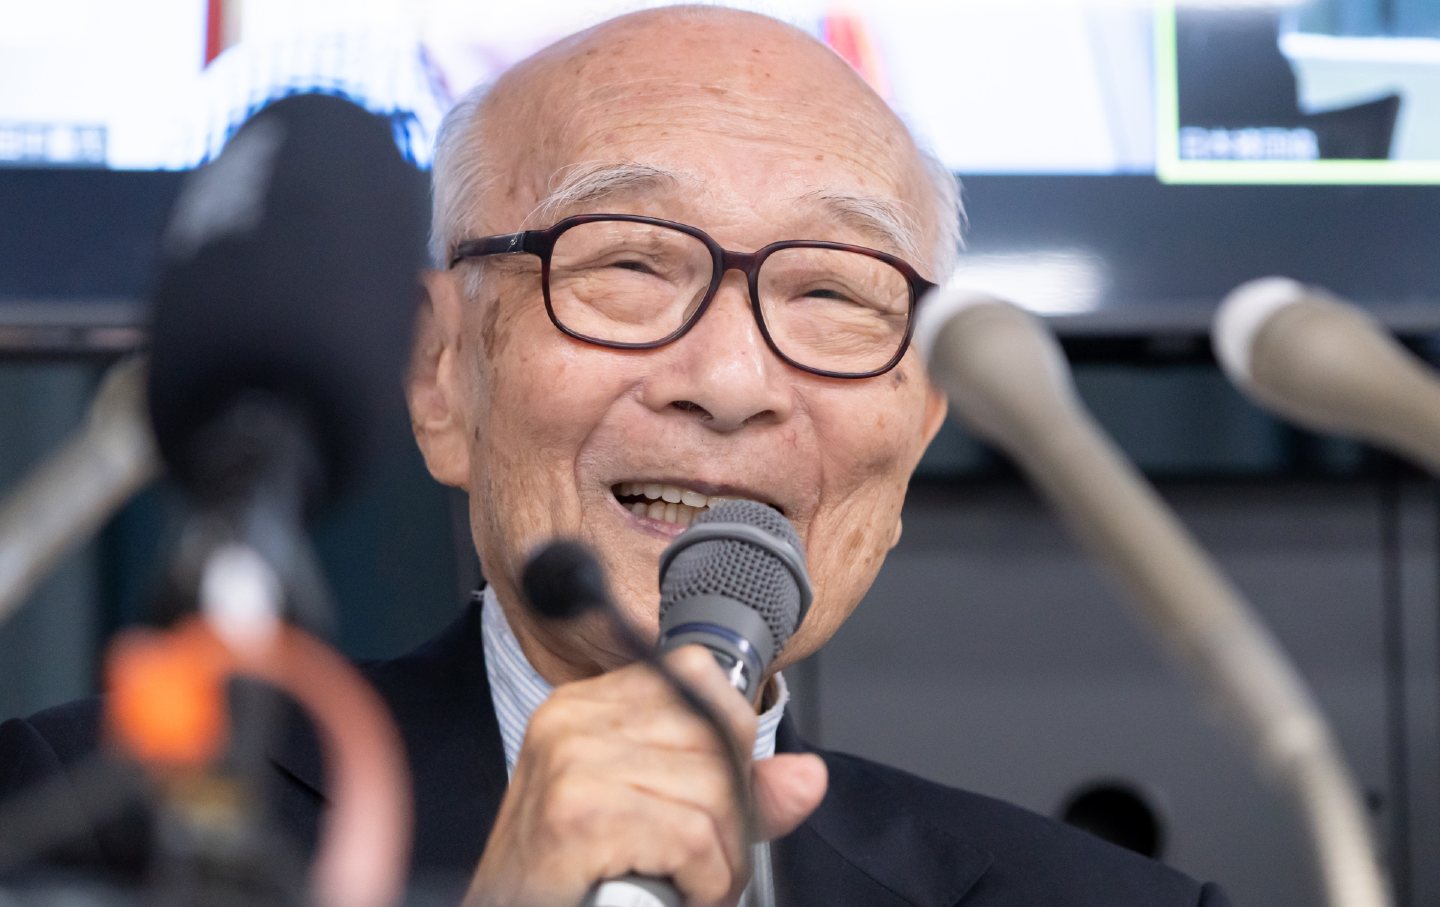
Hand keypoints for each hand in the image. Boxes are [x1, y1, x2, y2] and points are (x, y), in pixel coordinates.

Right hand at [463, 646, 827, 906]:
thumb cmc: (572, 881)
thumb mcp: (658, 822)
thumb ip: (737, 794)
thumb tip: (808, 776)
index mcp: (585, 706)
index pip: (696, 674)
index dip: (729, 742)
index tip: (710, 799)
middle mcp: (572, 719)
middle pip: (715, 737)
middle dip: (731, 815)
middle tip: (702, 864)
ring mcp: (571, 761)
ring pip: (713, 790)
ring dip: (720, 861)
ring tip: (688, 886)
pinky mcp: (578, 813)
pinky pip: (692, 837)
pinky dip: (704, 883)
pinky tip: (675, 896)